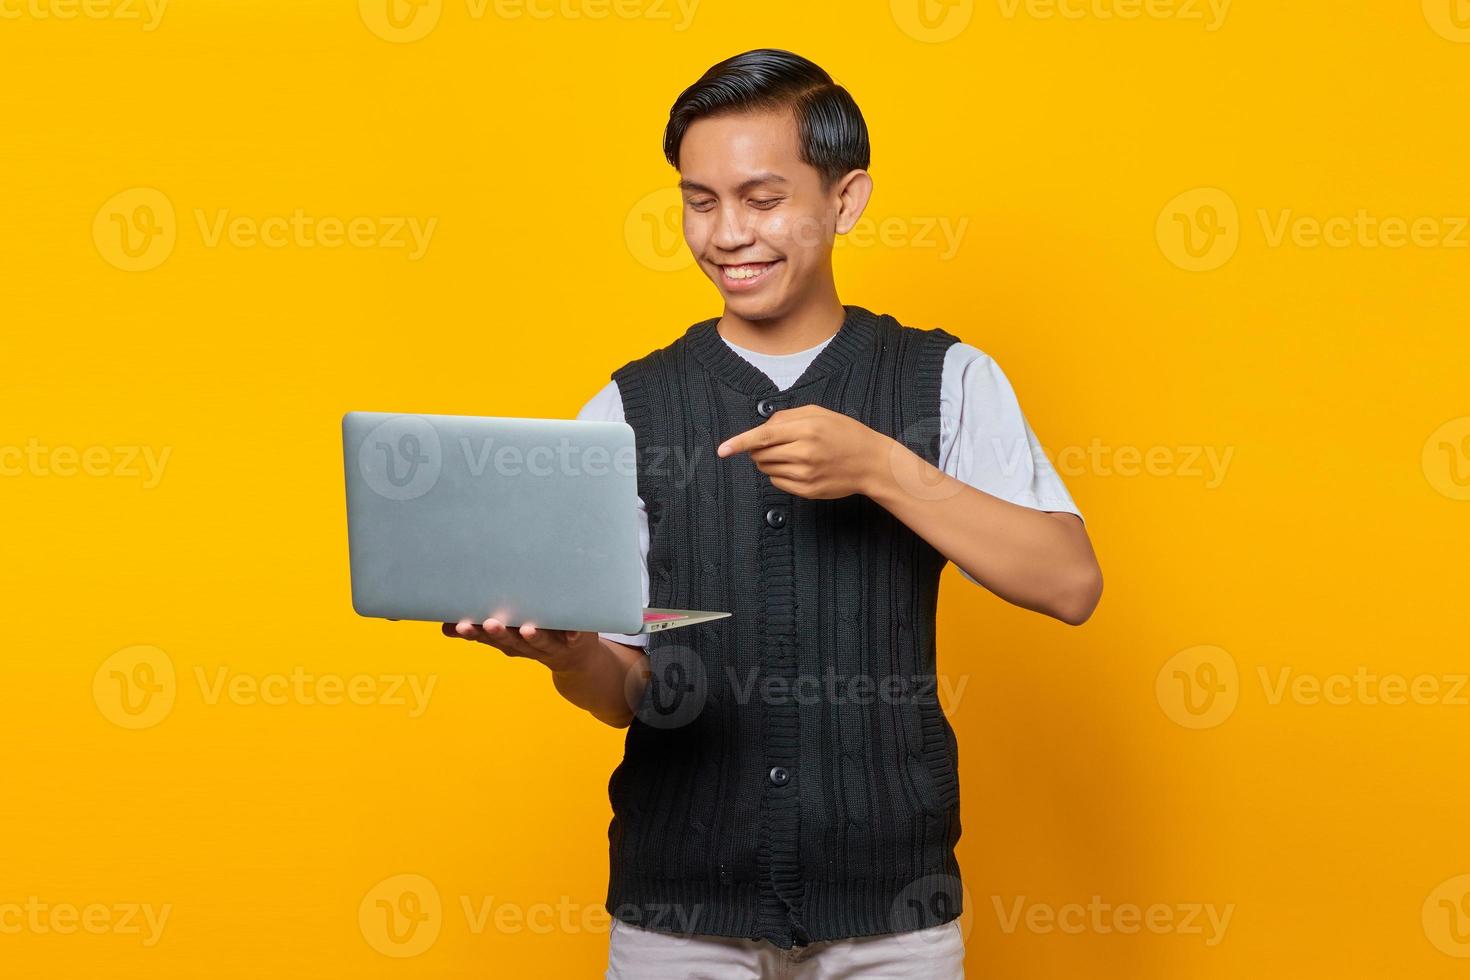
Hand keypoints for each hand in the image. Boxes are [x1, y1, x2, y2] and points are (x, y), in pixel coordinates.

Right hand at [442, 618, 600, 671]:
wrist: (577, 661)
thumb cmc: (537, 638)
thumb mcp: (510, 635)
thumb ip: (482, 630)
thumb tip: (444, 627)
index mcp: (510, 641)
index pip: (488, 637)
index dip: (474, 633)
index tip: (459, 625)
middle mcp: (529, 646)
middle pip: (512, 641)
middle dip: (500, 634)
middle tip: (488, 624)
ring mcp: (553, 645)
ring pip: (540, 642)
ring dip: (533, 637)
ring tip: (527, 629)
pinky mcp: (577, 640)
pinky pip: (576, 637)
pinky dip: (574, 635)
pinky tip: (572, 632)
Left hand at [715, 404, 888, 499]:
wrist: (871, 462)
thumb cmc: (845, 433)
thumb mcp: (819, 413)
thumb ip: (787, 417)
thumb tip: (761, 429)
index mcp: (807, 429)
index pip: (763, 436)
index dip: (740, 442)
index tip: (722, 450)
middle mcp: (804, 453)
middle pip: (761, 454)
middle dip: (759, 448)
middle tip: (779, 443)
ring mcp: (805, 475)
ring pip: (767, 469)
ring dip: (770, 460)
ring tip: (793, 454)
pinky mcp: (807, 491)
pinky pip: (777, 482)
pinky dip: (780, 474)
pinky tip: (798, 468)